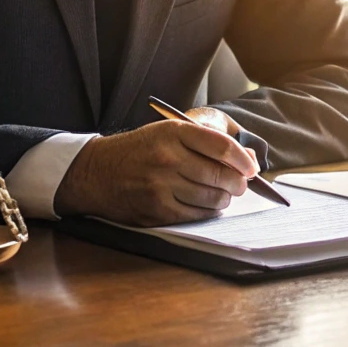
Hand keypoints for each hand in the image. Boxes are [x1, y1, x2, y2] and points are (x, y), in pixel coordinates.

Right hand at [53, 117, 259, 225]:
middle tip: (240, 184)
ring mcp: (160, 186)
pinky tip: (207, 205)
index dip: (243, 160)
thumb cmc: (139, 150)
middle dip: (238, 183)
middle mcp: (167, 157)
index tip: (251, 167)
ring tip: (223, 195)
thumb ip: (207, 141)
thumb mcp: (168, 133)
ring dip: (224, 199)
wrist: (96, 172)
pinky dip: (208, 212)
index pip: (222, 146)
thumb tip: (248, 160)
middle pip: (220, 175)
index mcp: (173, 132)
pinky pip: (196, 215)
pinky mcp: (156, 210)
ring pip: (212, 198)